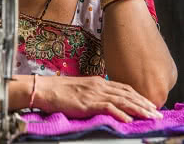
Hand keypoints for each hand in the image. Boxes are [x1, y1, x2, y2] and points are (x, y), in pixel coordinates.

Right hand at [34, 75, 162, 122]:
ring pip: (121, 100)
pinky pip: (108, 107)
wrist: (45, 88)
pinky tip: (128, 120)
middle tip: (157, 113)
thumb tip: (104, 101)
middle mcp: (98, 85)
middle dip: (143, 103)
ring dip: (138, 109)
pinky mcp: (87, 102)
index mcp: (96, 81)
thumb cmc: (59, 90)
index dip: (138, 95)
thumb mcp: (80, 88)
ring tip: (150, 117)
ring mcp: (93, 93)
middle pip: (126, 94)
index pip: (123, 87)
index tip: (149, 103)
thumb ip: (93, 93)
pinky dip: (120, 114)